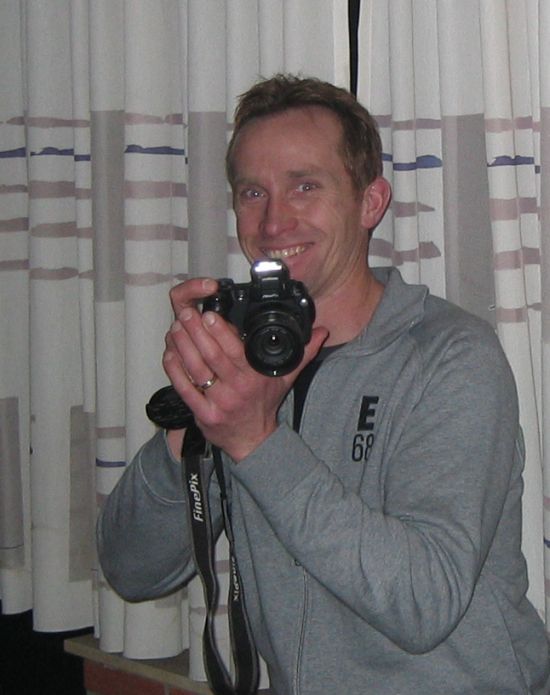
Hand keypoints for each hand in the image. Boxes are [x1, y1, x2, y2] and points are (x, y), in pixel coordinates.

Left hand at [163, 279, 327, 460]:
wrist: (253, 441)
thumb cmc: (265, 405)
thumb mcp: (286, 378)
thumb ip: (302, 352)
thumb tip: (322, 331)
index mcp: (256, 376)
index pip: (235, 350)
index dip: (220, 331)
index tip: (209, 314)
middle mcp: (237, 389)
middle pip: (212, 356)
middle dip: (196, 332)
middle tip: (185, 313)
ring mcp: (218, 402)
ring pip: (196, 369)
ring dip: (183, 346)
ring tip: (175, 327)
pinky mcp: (203, 414)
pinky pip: (185, 388)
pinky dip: (175, 370)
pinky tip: (169, 353)